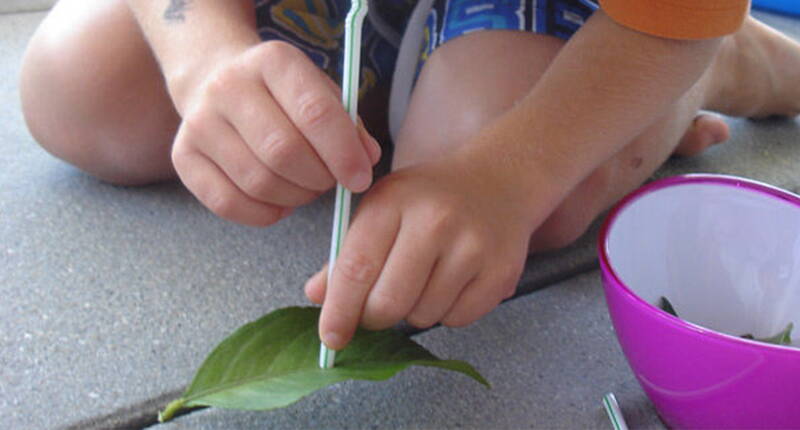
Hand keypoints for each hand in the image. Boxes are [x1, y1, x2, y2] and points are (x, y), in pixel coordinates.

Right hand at [171, 41, 380, 225]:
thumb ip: (349, 125)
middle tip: (329, 182)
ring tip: (305, 188)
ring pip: (258, 182)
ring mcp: (200, 122)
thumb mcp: (321, 93)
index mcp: (273, 61)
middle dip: (318, 179)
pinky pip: (228, 204)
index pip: (314, 112)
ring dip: (294, 198)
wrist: (216, 80)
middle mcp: (229, 86)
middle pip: (283, 152)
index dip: (343, 153)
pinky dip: (264, 214)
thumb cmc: (283, 95)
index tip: (360, 178)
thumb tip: (366, 159)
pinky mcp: (183, 156)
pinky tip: (278, 203)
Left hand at [305, 151, 536, 349]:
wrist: (498, 179)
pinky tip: (453, 281)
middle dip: (375, 318)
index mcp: (393, 202)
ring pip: (422, 316)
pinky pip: (457, 319)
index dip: (339, 311)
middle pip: (389, 302)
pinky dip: (448, 312)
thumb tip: (318, 296)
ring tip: (425, 279)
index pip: (356, 268)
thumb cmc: (429, 197)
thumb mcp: (382, 209)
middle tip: (377, 309)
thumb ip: (348, 254)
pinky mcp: (500, 271)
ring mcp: (472, 247)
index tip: (331, 337)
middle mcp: (434, 221)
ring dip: (414, 312)